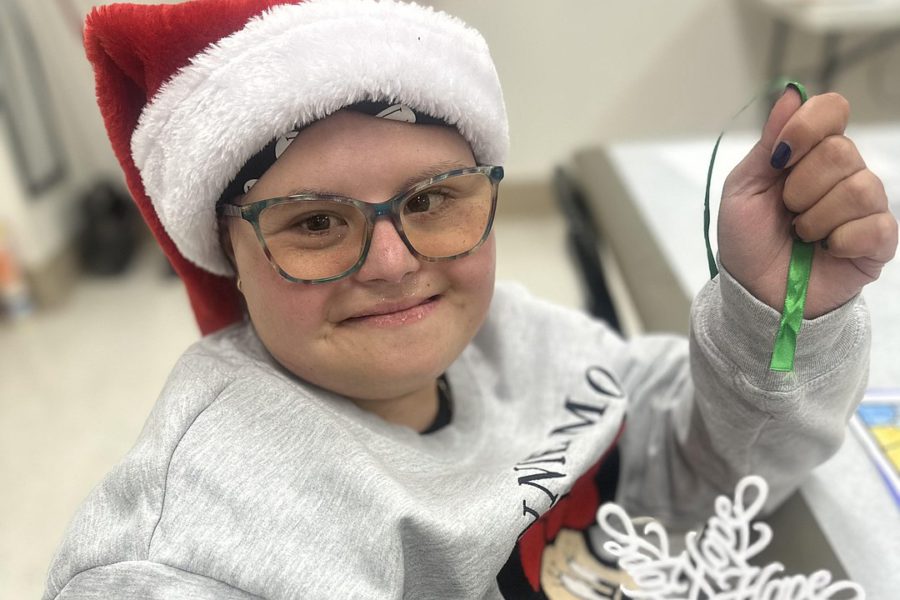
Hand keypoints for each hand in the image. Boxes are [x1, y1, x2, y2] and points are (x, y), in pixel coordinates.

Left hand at [718, 87, 897, 317]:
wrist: (754, 292)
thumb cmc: (748, 240)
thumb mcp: (743, 189)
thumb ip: (768, 143)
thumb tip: (791, 93)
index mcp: (810, 154)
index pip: (831, 111)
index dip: (807, 127)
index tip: (780, 157)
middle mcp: (843, 173)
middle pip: (843, 152)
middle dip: (801, 187)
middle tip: (787, 211)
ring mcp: (864, 207)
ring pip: (860, 188)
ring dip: (817, 218)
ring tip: (802, 234)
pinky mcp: (878, 241)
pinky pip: (874, 226)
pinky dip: (840, 240)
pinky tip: (826, 250)